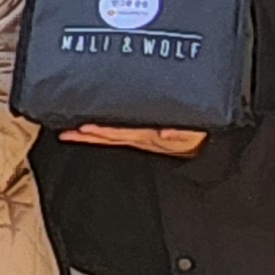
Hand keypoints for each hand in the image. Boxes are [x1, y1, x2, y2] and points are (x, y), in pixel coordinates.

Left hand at [62, 123, 208, 156]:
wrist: (208, 147)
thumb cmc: (199, 137)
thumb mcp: (192, 134)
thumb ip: (180, 132)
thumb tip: (164, 131)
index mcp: (149, 135)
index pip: (119, 133)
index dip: (101, 132)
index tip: (82, 128)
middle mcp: (142, 138)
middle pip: (109, 137)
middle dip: (87, 135)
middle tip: (65, 133)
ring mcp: (143, 140)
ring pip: (112, 138)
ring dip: (91, 136)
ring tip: (70, 133)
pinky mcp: (146, 139)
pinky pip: (121, 137)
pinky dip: (106, 136)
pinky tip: (89, 134)